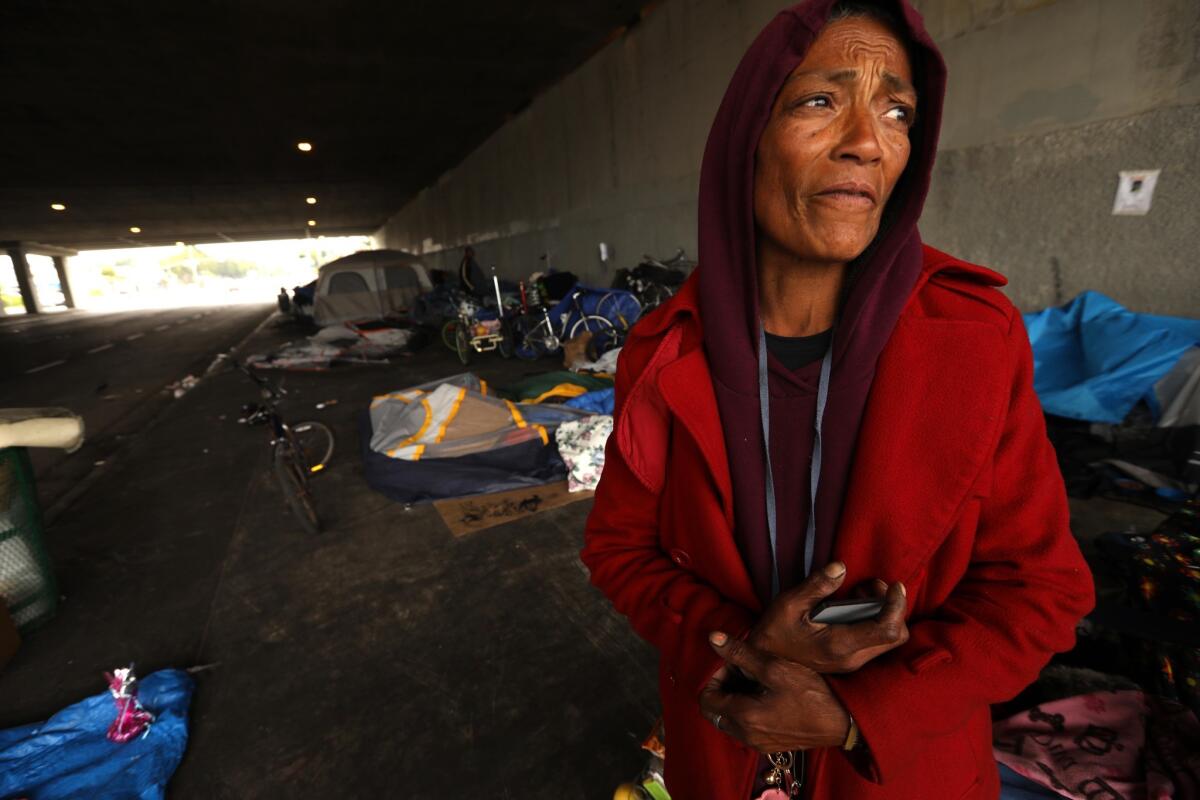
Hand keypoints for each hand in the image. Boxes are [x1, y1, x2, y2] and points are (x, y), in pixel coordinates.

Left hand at [699, 633, 848, 752]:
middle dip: (723, 689)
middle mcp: (746, 735)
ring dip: (734, 699)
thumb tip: (713, 639)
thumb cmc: (812, 694)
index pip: (706, 700)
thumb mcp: (775, 667)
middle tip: (740, 670)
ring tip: (754, 680)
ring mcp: (758, 743)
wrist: (842, 722)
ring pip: (729, 720)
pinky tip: (766, 695)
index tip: (732, 665)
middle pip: (715, 712)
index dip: (714, 679)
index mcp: (743, 717)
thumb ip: (741, 654)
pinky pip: (745, 728)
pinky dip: (746, 711)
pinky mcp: (770, 745)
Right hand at [749, 561, 908, 673]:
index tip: (894, 585)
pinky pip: (876, 641)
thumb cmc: (774, 634)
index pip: (888, 630)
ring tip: (859, 593)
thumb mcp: (789, 604)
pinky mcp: (849, 659)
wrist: (763, 665)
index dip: (898, 605)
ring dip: (884, 613)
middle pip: (896, 636)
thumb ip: (816, 586)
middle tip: (872, 586)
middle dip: (893, 607)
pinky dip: (875, 621)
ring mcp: (852, 662)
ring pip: (889, 640)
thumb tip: (840, 567)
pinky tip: (852, 606)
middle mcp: (852, 658)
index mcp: (840, 644)